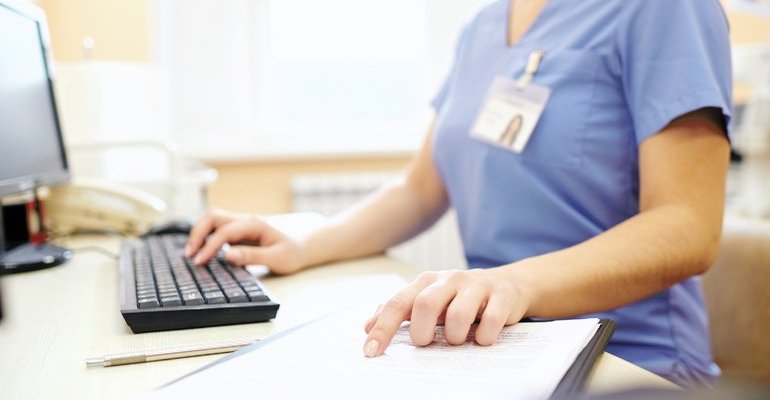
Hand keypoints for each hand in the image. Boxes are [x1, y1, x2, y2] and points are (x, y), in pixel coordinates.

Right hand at [185, 208, 305, 274]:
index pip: (224, 231)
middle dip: (197, 233)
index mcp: (254, 224)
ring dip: (199, 233)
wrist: (303, 247)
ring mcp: (241, 224)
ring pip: (212, 219)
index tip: (199, 262)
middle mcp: (245, 220)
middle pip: (213, 217)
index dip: (209, 246)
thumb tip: (227, 255)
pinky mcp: (238, 231)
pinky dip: (205, 235)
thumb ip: (252, 257)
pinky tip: (200, 249)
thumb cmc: (293, 253)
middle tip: (190, 255)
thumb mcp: (277, 258)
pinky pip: (216, 228)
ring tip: (191, 253)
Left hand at [362, 269, 529, 356]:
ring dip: (455, 336)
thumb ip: (400, 311)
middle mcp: (449, 279)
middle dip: (422, 332)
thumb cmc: (459, 298)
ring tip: (458, 340)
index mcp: (426, 281)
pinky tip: (482, 339)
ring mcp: (476, 285)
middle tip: (426, 343)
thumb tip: (367, 327)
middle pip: (425, 304)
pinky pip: (490, 321)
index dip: (383, 329)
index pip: (398, 304)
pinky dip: (483, 337)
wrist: (508, 285)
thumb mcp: (428, 299)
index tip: (371, 352)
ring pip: (458, 314)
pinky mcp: (502, 295)